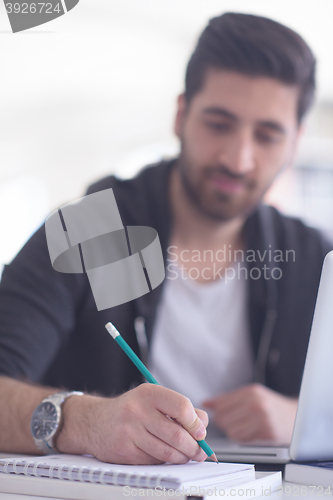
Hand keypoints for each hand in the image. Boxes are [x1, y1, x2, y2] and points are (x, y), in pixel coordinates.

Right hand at [57, 384, 208, 464]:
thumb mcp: (153, 399)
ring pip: (168, 453)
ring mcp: (130, 432)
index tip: (200, 431)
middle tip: (200, 451)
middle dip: (194, 447)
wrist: (96, 422)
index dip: (196, 423)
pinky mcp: (125, 451)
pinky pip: (154, 462)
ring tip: (185, 455)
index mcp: (149, 393)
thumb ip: (180, 409)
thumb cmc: (132, 410)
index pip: (182, 407)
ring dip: (183, 457)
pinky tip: (163, 455)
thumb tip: (204, 426)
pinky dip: (164, 462)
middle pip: (178, 435)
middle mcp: (138, 410)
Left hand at [203, 383, 297, 443]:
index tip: (224, 416)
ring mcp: (263, 418)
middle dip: (226, 423)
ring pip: (230, 431)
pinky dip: (243, 438)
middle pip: (223, 419)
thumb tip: (206, 402)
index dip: (220, 413)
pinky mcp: (267, 433)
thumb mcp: (251, 395)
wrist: (297, 417)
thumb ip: (227, 399)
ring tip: (246, 427)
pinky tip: (252, 433)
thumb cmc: (272, 406)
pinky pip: (242, 439)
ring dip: (234, 432)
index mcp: (251, 391)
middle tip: (237, 422)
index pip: (220, 405)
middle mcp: (256, 403)